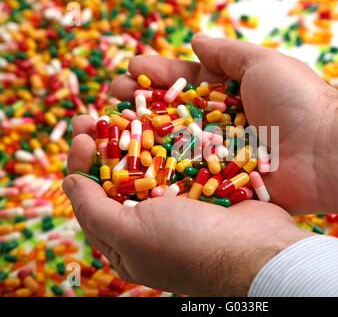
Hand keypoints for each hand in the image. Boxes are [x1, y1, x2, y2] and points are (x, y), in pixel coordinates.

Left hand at [64, 116, 311, 295]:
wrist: (253, 248)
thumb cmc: (185, 246)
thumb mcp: (129, 235)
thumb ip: (93, 210)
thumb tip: (67, 183)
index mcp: (127, 238)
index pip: (92, 199)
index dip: (82, 166)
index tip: (81, 137)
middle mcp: (151, 219)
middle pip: (119, 175)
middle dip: (104, 144)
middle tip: (94, 116)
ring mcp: (179, 199)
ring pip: (149, 160)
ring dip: (134, 134)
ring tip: (122, 105)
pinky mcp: (202, 183)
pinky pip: (180, 155)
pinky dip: (168, 135)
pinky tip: (159, 113)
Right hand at [112, 34, 337, 220]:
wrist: (326, 153)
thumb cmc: (298, 102)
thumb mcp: (262, 63)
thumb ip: (227, 53)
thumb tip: (194, 38)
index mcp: (229, 94)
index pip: (184, 82)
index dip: (156, 76)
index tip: (129, 70)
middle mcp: (220, 125)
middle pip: (171, 114)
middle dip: (139, 106)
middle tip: (108, 100)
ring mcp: (219, 156)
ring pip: (171, 145)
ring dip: (139, 138)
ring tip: (105, 130)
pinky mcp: (222, 184)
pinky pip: (185, 176)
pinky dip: (158, 172)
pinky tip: (129, 167)